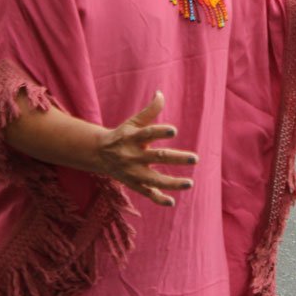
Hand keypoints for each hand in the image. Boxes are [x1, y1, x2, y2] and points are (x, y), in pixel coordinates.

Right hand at [95, 91, 197, 206]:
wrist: (99, 155)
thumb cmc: (123, 135)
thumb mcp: (133, 122)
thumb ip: (149, 110)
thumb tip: (160, 93)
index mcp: (133, 138)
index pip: (147, 134)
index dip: (160, 132)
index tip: (174, 131)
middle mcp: (133, 156)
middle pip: (157, 157)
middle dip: (176, 158)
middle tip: (195, 158)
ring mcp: (133, 172)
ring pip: (154, 179)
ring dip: (172, 183)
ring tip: (190, 183)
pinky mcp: (134, 183)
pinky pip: (147, 193)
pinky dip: (158, 199)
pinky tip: (172, 202)